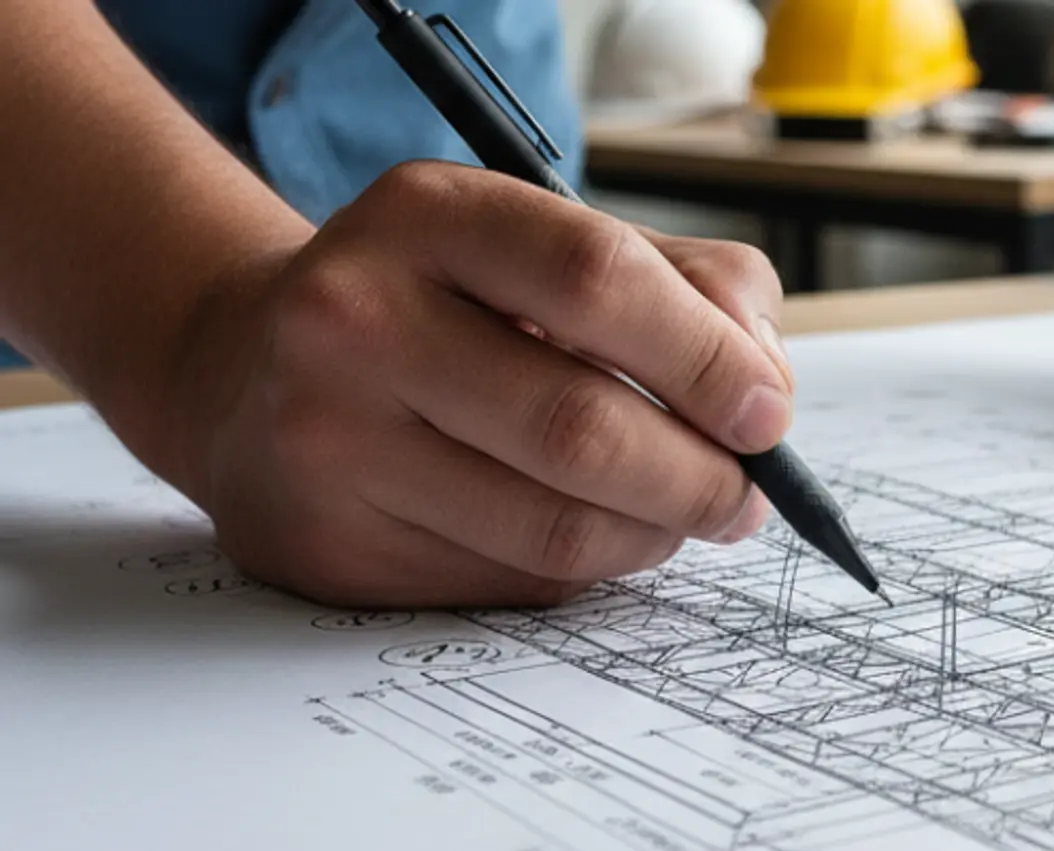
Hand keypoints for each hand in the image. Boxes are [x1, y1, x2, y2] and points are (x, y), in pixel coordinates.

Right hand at [155, 162, 793, 607]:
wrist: (248, 368)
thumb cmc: (448, 301)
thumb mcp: (554, 242)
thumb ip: (689, 285)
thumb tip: (764, 390)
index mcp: (426, 215)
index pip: (596, 278)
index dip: (706, 357)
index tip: (766, 414)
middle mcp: (354, 319)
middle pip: (580, 427)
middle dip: (699, 477)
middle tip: (746, 495)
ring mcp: (326, 440)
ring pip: (552, 529)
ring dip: (653, 535)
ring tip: (681, 513)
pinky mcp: (327, 546)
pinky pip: (507, 583)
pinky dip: (582, 569)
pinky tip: (588, 533)